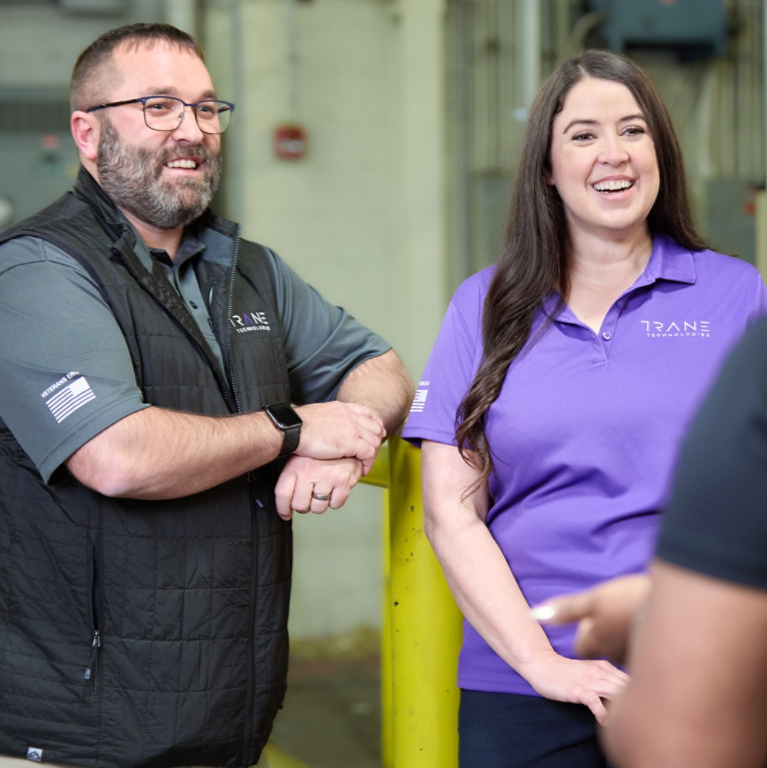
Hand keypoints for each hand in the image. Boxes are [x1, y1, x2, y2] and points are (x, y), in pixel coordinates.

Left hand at [274, 455, 363, 520]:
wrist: (345, 436)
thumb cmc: (322, 449)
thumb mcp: (300, 457)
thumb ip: (291, 477)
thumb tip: (284, 500)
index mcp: (296, 466)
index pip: (283, 494)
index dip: (283, 508)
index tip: (285, 513)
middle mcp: (310, 472)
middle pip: (300, 505)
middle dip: (303, 506)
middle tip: (307, 499)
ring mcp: (327, 477)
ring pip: (318, 507)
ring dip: (319, 504)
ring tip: (321, 491)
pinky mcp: (344, 481)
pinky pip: (335, 504)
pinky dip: (335, 500)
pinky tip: (334, 490)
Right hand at [295, 402, 384, 473]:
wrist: (293, 430)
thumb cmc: (298, 425)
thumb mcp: (318, 415)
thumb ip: (329, 419)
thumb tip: (329, 426)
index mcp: (342, 408)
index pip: (367, 413)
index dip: (375, 423)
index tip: (377, 432)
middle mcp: (350, 416)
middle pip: (375, 427)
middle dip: (377, 440)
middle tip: (372, 453)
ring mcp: (352, 428)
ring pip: (374, 440)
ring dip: (372, 455)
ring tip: (365, 465)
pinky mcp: (351, 442)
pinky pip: (368, 453)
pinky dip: (368, 462)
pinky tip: (362, 469)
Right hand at [519, 651, 629, 723]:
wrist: (542, 664)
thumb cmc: (566, 671)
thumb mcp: (590, 670)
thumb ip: (606, 678)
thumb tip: (623, 693)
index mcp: (605, 666)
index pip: (630, 681)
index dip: (639, 693)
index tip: (641, 705)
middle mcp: (600, 671)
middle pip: (628, 687)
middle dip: (635, 701)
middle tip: (637, 716)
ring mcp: (589, 681)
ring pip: (616, 693)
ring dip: (622, 708)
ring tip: (625, 722)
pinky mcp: (578, 690)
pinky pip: (597, 703)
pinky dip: (604, 714)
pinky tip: (605, 722)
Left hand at [531, 575, 650, 664]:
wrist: (678, 604)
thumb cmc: (630, 599)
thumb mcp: (594, 599)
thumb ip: (566, 610)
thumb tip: (535, 615)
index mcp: (597, 643)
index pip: (581, 646)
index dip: (586, 630)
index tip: (598, 614)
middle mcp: (615, 657)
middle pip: (604, 649)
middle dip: (608, 634)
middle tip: (620, 613)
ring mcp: (638, 660)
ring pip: (624, 650)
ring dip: (627, 636)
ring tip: (637, 616)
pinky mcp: (659, 659)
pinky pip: (644, 653)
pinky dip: (645, 639)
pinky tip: (651, 623)